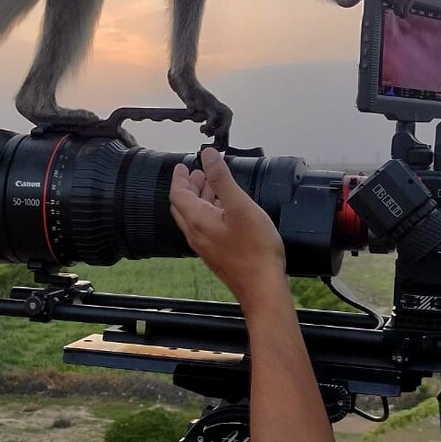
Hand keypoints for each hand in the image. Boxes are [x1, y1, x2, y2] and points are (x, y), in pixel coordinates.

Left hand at [169, 147, 287, 304]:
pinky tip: (223, 210)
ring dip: (199, 199)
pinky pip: (205, 228)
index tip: (182, 166)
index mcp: (198, 221)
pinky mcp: (216, 254)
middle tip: (196, 173)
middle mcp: (197, 235)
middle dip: (188, 187)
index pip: (178, 195)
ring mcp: (206, 246)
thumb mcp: (239, 205)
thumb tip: (207, 156)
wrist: (262, 286)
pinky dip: (208, 212)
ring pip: (194, 217)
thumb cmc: (255, 249)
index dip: (179, 178)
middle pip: (183, 206)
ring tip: (209, 186)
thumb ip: (221, 179)